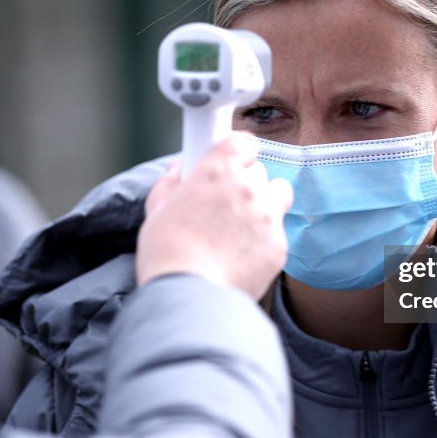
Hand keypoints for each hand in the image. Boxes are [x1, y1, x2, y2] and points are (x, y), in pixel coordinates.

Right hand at [136, 132, 292, 299]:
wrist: (189, 296)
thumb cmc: (167, 254)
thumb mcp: (157, 210)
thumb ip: (170, 184)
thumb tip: (177, 171)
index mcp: (217, 170)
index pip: (243, 141)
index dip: (237, 151)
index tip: (230, 161)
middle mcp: (248, 187)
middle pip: (258, 171)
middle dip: (245, 182)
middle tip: (224, 203)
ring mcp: (268, 216)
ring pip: (279, 193)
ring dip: (265, 202)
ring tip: (243, 224)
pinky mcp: (279, 245)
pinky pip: (278, 231)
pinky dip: (265, 238)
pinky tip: (243, 254)